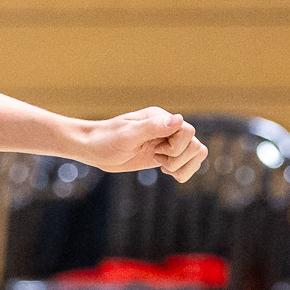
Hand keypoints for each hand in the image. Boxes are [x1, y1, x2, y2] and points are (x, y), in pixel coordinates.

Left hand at [82, 108, 206, 182]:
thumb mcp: (128, 134)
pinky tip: (164, 171)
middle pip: (195, 145)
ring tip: (163, 168)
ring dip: (183, 166)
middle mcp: (167, 129)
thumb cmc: (106, 139)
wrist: (93, 149)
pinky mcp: (163, 155)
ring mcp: (167, 142)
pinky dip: (181, 171)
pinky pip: (186, 163)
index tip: (156, 151)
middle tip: (157, 160)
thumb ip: (154, 127)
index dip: (176, 147)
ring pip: (196, 153)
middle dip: (179, 159)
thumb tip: (179, 118)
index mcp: (161, 119)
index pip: (188, 131)